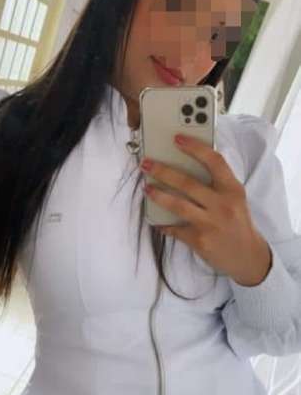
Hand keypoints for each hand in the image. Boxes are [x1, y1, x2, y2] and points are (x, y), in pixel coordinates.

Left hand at [141, 134, 272, 286]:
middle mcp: (222, 204)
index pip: (214, 162)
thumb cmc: (237, 222)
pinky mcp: (200, 240)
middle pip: (188, 183)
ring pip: (178, 204)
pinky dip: (163, 224)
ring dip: (158, 195)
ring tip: (147, 187)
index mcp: (232, 189)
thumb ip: (217, 183)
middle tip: (147, 163)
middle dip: (163, 171)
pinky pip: (175, 229)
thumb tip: (185, 166)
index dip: (195, 148)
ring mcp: (210, 223)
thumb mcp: (235, 199)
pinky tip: (156, 220)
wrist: (247, 256)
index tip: (177, 139)